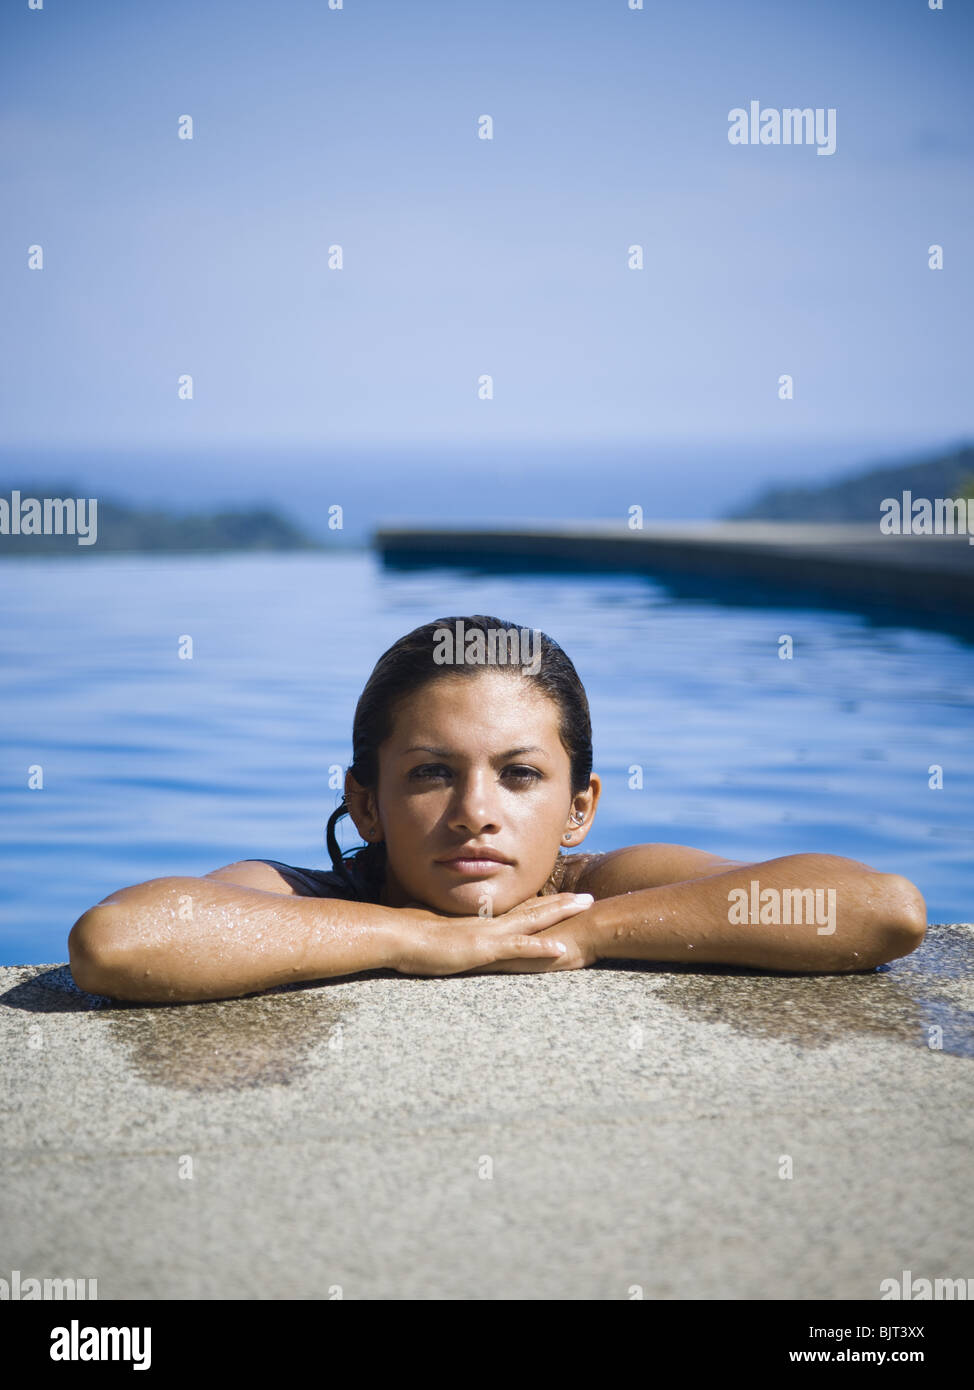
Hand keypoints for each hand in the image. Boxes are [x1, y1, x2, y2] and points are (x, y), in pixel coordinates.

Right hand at [392, 892, 595, 976]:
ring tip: (586, 905)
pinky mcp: (484, 948)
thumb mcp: (435, 929)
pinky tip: (561, 948)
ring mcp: (489, 933)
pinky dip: (540, 948)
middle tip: (587, 896)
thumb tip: (445, 929)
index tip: (560, 899)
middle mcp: (490, 922)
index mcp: (480, 920)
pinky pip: (519, 948)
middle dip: (562, 902)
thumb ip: (447, 928)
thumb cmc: (409, 933)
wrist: (396, 934)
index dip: (541, 904)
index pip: (518, 909)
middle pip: (534, 909)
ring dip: (561, 913)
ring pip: (534, 920)